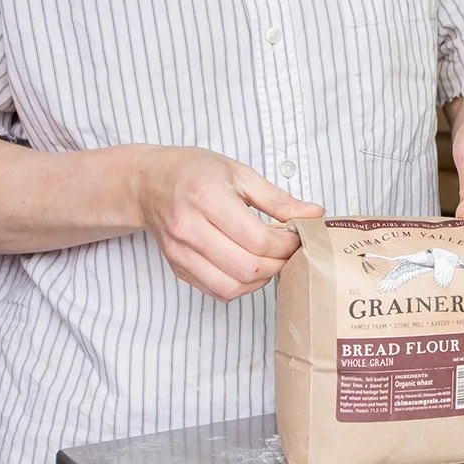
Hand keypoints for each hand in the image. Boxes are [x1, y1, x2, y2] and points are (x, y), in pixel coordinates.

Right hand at [133, 148, 324, 299]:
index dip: (287, 245)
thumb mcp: (239, 172)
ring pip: (231, 287)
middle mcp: (189, 228)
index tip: (298, 237)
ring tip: (272, 261)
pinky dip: (241, 286)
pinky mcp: (177, 268)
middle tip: (290, 252)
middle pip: (247, 268)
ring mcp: (180, 252)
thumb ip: (278, 199)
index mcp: (206, 198)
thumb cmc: (194, 172)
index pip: (258, 239)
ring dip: (261, 280)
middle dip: (279, 264)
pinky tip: (250, 268)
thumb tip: (315, 214)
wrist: (148, 183)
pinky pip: (216, 290)